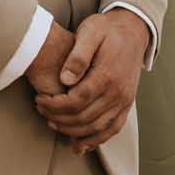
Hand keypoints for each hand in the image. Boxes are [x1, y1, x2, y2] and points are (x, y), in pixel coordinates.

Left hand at [34, 9, 149, 153]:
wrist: (134, 30)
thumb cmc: (107, 29)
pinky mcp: (127, 104)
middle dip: (58, 118)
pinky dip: (96, 140)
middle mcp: (119, 92)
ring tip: (53, 124)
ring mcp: (125, 100)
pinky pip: (113, 129)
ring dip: (73, 132)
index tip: (39, 100)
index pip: (76, 100)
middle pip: (84, 117)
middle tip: (42, 111)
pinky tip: (80, 144)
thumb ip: (77, 55)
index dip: (54, 105)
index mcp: (107, 75)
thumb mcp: (90, 31)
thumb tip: (65, 79)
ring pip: (96, 128)